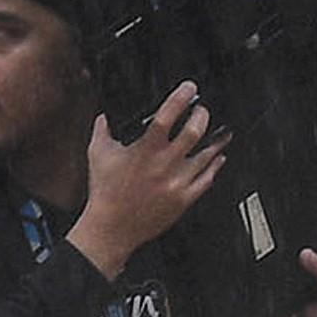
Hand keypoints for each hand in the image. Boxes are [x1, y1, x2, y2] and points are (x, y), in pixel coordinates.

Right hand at [69, 81, 227, 279]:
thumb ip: (102, 131)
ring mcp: (177, 183)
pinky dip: (215, 166)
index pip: (167, 116)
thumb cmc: (105, 192)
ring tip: (219, 132)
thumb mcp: (97, 155)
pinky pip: (207, 179)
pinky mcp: (183, 199)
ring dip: (215, 140)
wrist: (112, 228)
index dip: (180, 98)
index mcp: (145, 151)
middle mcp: (164, 165)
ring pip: (206, 156)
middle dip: (202, 116)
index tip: (189, 88)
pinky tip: (217, 158)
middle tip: (202, 110)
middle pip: (194, 132)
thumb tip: (103, 116)